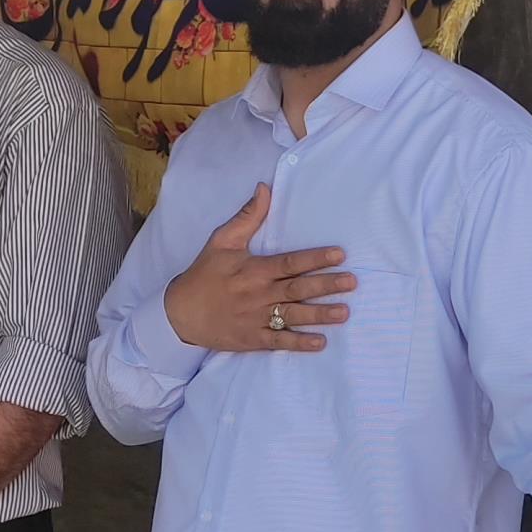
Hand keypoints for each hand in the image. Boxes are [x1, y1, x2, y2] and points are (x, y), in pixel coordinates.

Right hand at [160, 184, 354, 352]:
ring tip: (344, 313)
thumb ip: (248, 217)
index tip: (340, 255)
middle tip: (352, 283)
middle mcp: (258, 294)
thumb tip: (265, 188)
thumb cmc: (204, 273)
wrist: (179, 313)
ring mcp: (255, 318)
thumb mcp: (222, 241)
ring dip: (319, 315)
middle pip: (297, 289)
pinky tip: (319, 343)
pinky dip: (298, 343)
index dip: (315, 258)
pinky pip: (278, 341)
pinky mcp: (251, 338)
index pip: (290, 262)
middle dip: (326, 286)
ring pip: (292, 316)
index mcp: (254, 269)